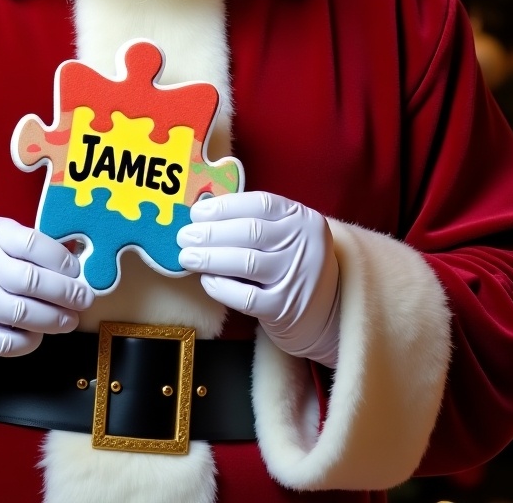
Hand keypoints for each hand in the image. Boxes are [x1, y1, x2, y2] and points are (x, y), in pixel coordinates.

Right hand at [0, 215, 94, 362]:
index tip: (76, 271)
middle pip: (31, 281)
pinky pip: (11, 341)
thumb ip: (28, 244)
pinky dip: (31, 339)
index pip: (33, 243)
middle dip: (66, 292)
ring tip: (70, 319)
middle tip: (84, 298)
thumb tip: (73, 262)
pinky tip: (39, 332)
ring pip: (24, 313)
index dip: (61, 259)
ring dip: (55, 319)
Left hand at [177, 191, 340, 365]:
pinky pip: (246, 297)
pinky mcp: (286, 308)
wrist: (327, 308)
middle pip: (250, 232)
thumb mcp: (285, 234)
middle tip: (184, 236)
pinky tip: (207, 280)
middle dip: (211, 233)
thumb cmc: (291, 262)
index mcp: (303, 218)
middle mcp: (305, 244)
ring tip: (187, 257)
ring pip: (246, 262)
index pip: (260, 204)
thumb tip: (203, 213)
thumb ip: (255, 221)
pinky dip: (221, 287)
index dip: (224, 207)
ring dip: (210, 258)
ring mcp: (297, 277)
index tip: (197, 212)